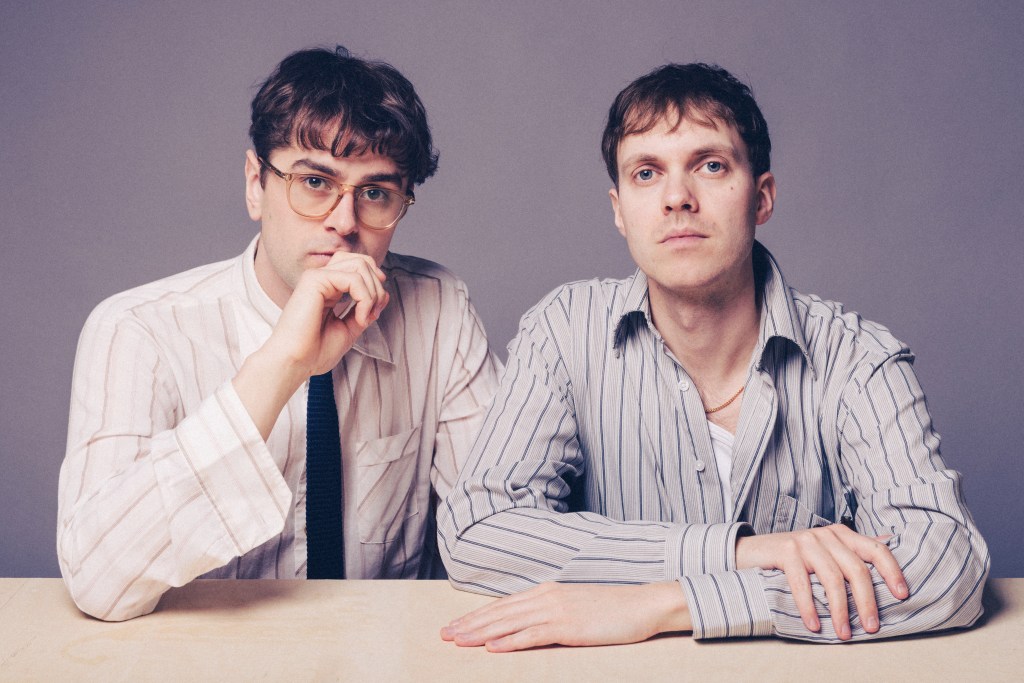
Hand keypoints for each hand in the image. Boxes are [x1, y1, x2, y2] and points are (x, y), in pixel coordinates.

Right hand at [233, 252, 388, 438]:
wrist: (295, 363)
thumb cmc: (315, 352)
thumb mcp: (349, 329)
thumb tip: (384, 294)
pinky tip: (360, 318)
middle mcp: (322, 279)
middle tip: (374, 313)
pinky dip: (365, 298)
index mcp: (328, 288)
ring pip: (360, 265)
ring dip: (373, 292)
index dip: (376, 285)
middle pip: (362, 260)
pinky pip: (354, 278)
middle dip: (378, 285)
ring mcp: (317, 277)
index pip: (359, 268)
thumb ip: (364, 310)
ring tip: (366, 316)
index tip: (374, 314)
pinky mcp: (315, 279)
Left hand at [440, 582, 690, 651]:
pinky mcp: (568, 626)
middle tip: (444, 636)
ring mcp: (556, 610)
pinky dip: (509, 641)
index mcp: (547, 591)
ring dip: (481, 633)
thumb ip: (551, 610)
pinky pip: (532, 635)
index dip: (477, 615)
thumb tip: (528, 623)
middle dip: (470, 624)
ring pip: (509, 623)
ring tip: (458, 642)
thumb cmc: (612, 608)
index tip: (456, 625)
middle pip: (499, 612)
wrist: (643, 604)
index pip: (503, 605)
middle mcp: (546, 596)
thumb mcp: (575, 606)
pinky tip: (492, 648)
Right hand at [735, 524, 907, 639]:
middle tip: (872, 627)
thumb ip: (852, 551)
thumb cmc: (794, 557)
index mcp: (842, 534)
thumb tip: (887, 547)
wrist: (752, 552)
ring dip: (840, 611)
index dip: (892, 571)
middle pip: (856, 569)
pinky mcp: (785, 551)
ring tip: (843, 634)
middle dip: (867, 601)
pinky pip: (802, 583)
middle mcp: (826, 534)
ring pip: (832, 578)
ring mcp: (805, 541)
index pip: (876, 549)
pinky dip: (809, 607)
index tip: (902, 595)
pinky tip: (814, 625)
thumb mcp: (826, 550)